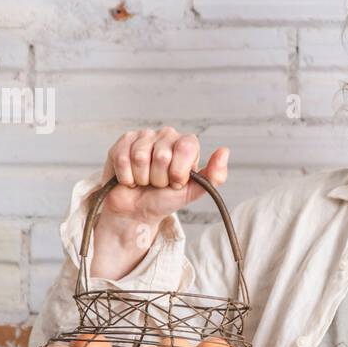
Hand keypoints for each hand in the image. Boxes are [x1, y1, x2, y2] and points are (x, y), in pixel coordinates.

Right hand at [98, 127, 230, 224]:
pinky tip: (130, 178)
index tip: (176, 182)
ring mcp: (145, 136)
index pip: (186, 148)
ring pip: (140, 157)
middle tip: (158, 183)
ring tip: (145, 181)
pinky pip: (123, 158)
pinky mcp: (124, 141)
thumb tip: (224, 151)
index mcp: (187, 144)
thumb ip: (214, 175)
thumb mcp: (193, 191)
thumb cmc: (166, 199)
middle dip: (159, 178)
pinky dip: (127, 176)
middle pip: (162, 155)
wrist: (138, 212)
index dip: (178, 172)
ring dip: (142, 178)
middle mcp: (167, 135)